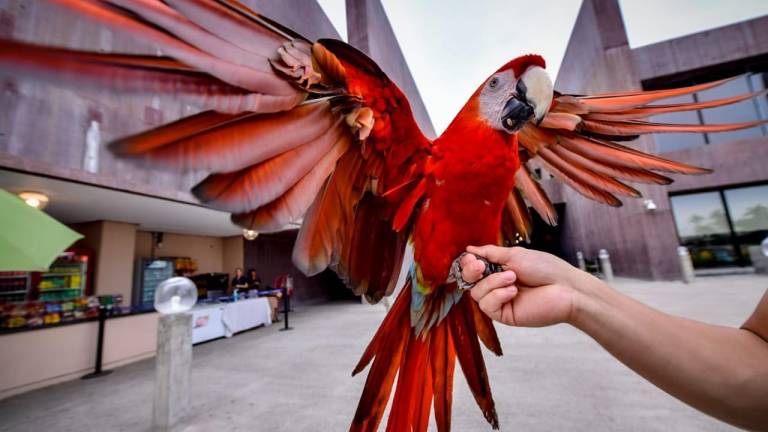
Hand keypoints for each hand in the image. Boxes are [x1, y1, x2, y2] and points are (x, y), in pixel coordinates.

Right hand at [461, 245, 593, 326]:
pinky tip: (513, 291)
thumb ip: (491, 253)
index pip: (472, 268)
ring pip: (477, 294)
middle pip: (470, 282)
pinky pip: (487, 306)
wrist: (566, 288)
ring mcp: (500, 301)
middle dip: (472, 272)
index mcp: (498, 269)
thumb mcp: (514, 255)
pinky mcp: (504, 315)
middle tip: (481, 266)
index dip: (468, 264)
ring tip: (513, 278)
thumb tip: (469, 250)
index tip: (473, 258)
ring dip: (493, 283)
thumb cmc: (545, 268)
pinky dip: (498, 295)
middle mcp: (496, 285)